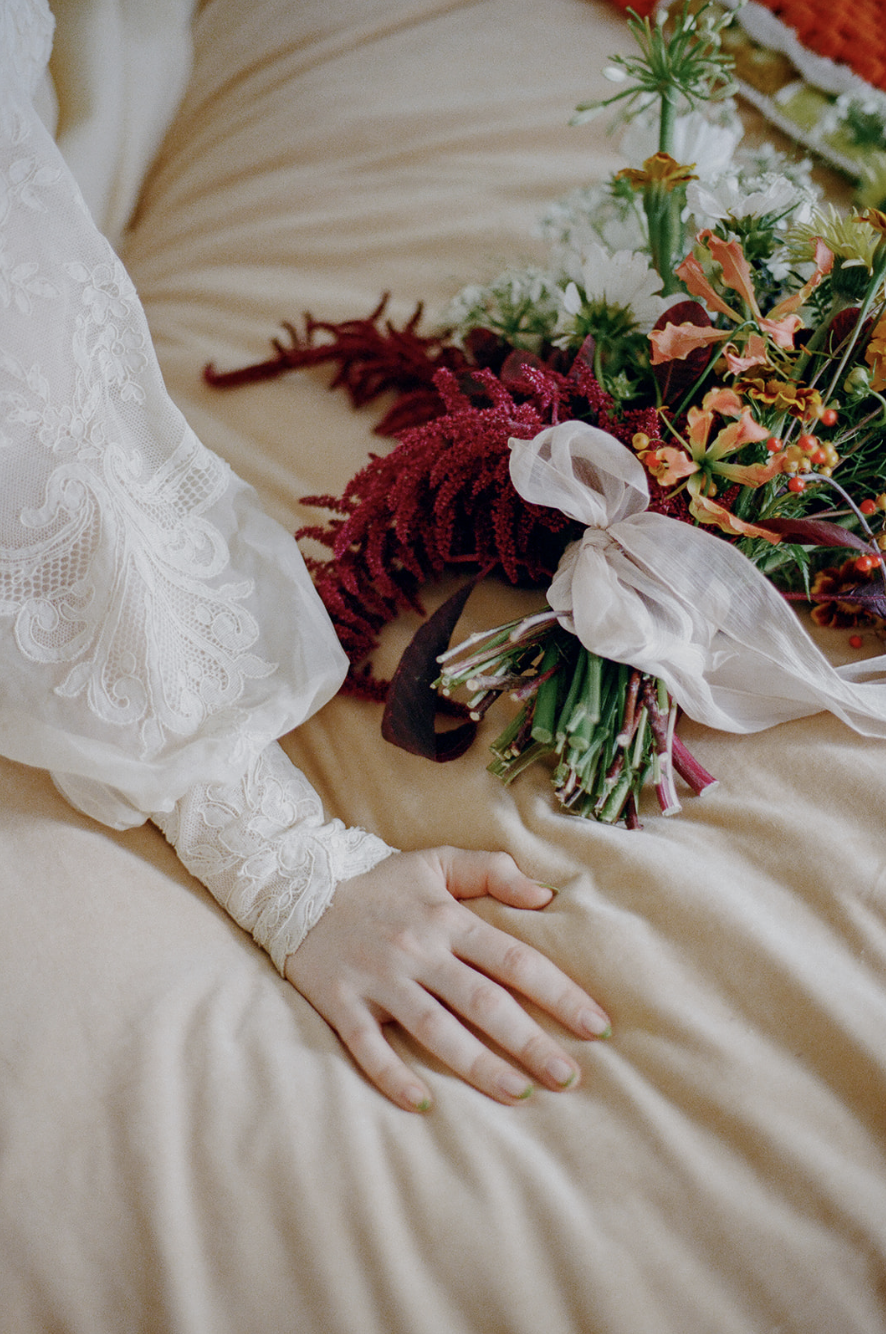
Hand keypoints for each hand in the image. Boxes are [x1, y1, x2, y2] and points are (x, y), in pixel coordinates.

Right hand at [284, 846, 610, 1111]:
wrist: (296, 885)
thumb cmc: (378, 880)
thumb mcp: (435, 861)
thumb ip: (491, 871)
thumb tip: (545, 895)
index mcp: (446, 920)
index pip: (515, 961)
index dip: (559, 993)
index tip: (595, 1026)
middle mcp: (418, 952)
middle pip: (484, 1003)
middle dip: (531, 1043)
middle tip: (569, 1078)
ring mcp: (379, 980)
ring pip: (436, 1030)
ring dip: (479, 1066)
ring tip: (519, 1094)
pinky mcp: (342, 1003)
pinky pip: (368, 1048)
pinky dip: (393, 1076)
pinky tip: (423, 1104)